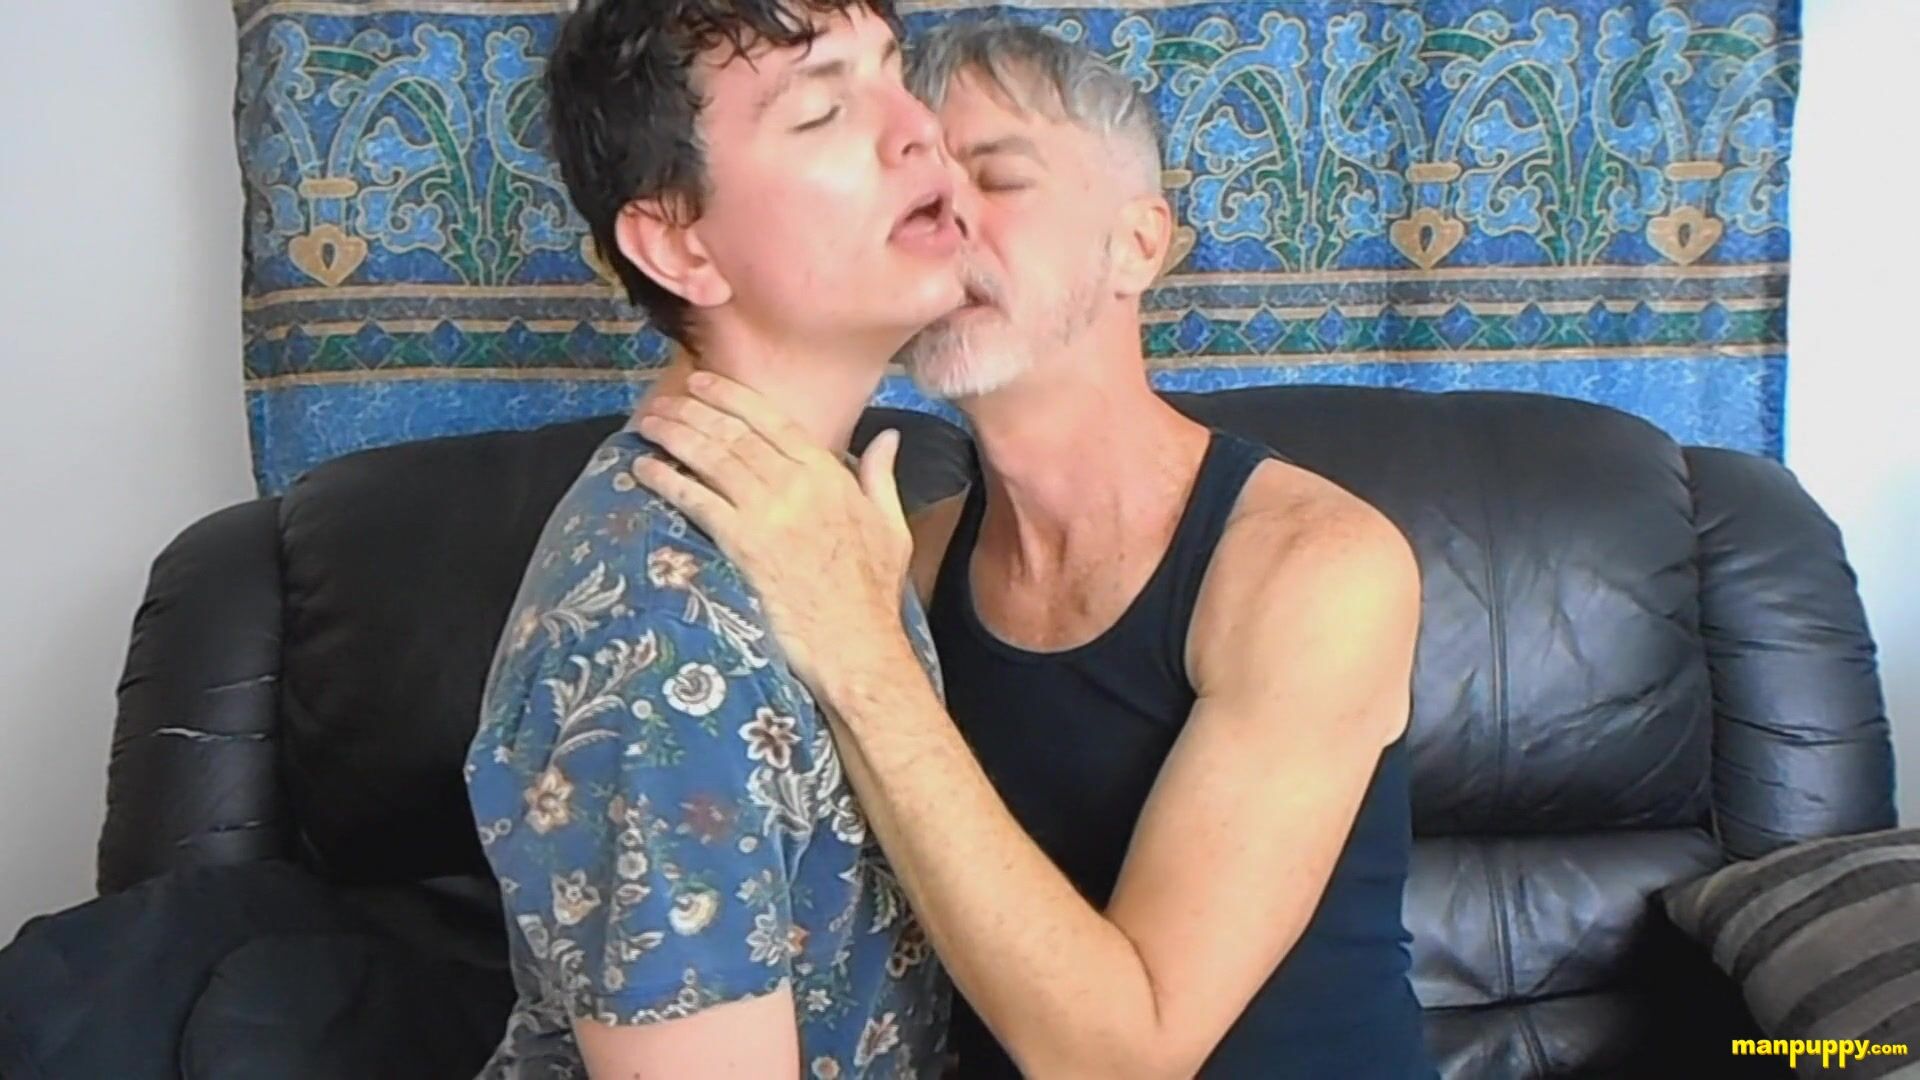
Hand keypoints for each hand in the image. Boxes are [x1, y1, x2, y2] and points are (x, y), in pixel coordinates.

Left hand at [631, 373, 913, 692]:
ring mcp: (767, 514)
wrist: (857, 645)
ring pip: (711, 459)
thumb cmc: (874, 593)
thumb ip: (881, 477)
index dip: (732, 397)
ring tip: (648, 423)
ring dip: (674, 435)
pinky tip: (645, 468)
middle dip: (693, 411)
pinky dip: (668, 481)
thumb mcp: (892, 527)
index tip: (703, 383)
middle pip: (733, 434)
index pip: (772, 421)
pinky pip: (697, 502)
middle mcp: (795, 485)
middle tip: (663, 399)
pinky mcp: (743, 546)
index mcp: (829, 475)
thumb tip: (888, 438)